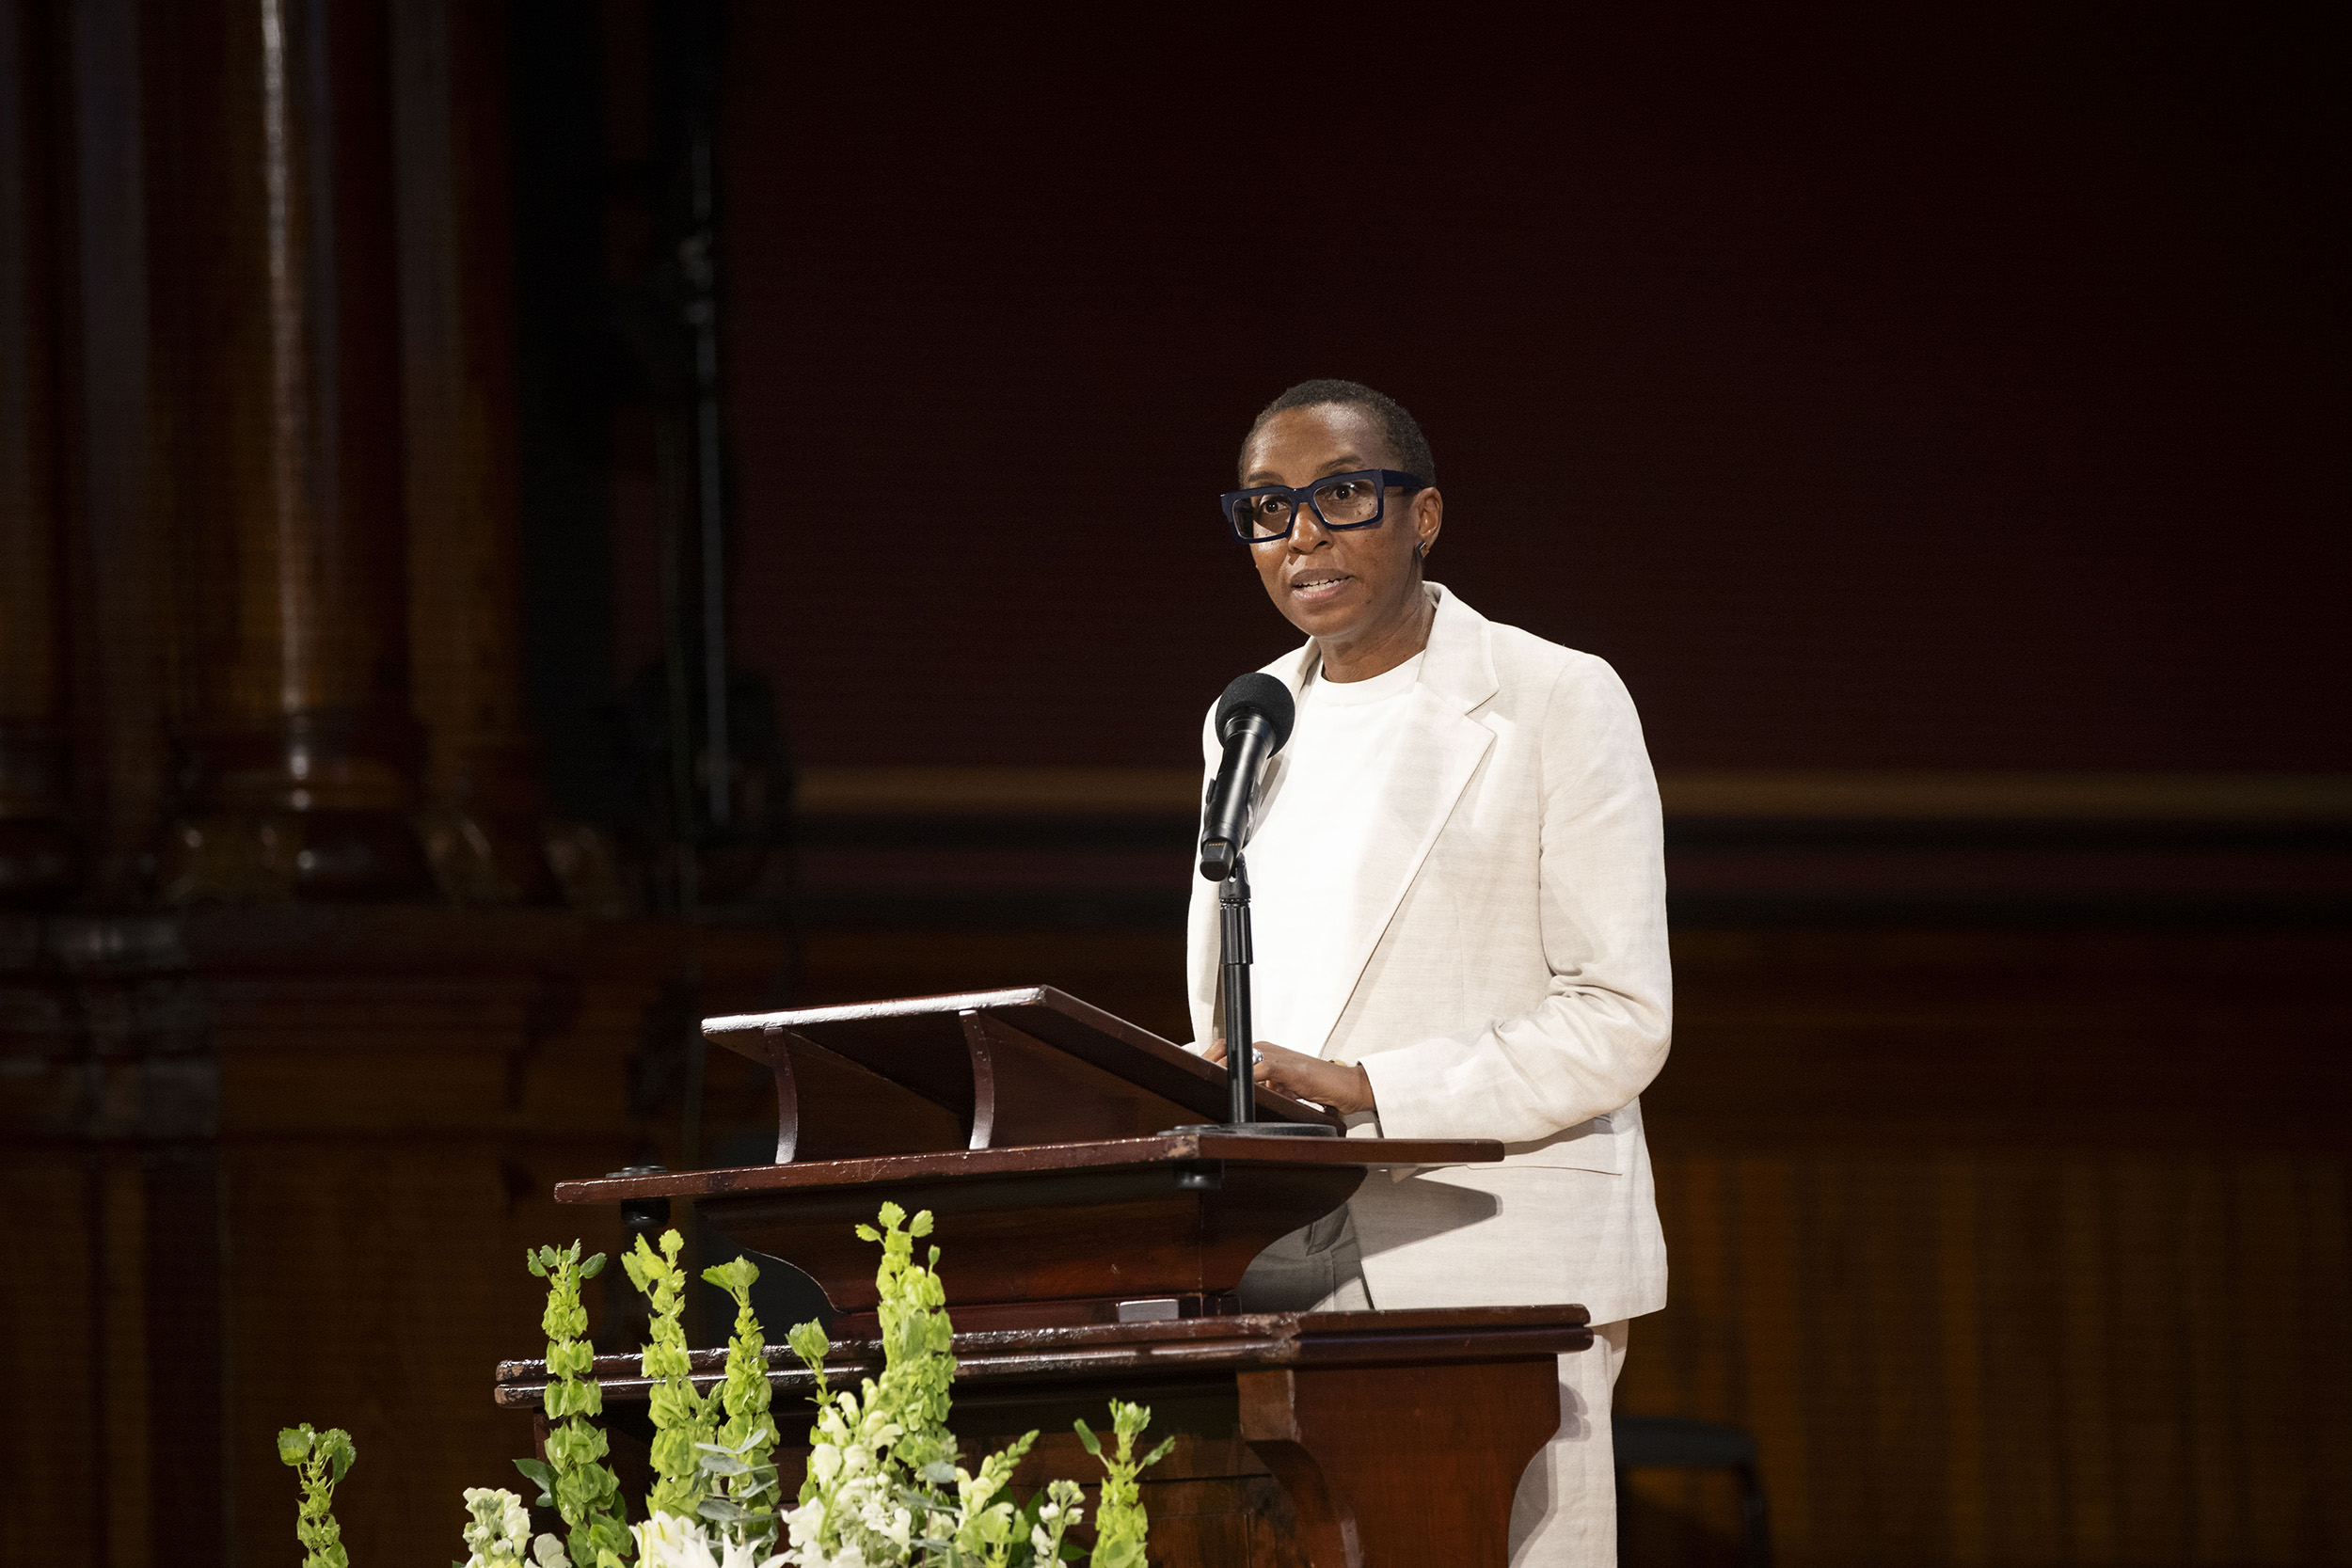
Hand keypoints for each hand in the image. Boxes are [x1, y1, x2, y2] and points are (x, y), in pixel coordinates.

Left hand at [1202, 1038, 1377, 1115]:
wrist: (1347, 1086)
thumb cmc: (1318, 1086)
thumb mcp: (1282, 1089)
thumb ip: (1262, 1088)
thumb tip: (1238, 1098)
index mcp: (1261, 1052)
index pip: (1225, 1052)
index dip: (1207, 1062)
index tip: (1194, 1078)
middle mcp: (1264, 1049)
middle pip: (1223, 1053)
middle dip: (1208, 1068)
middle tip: (1196, 1085)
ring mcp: (1273, 1055)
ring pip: (1236, 1061)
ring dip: (1222, 1076)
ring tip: (1209, 1089)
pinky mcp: (1284, 1067)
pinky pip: (1256, 1070)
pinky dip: (1243, 1081)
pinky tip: (1236, 1092)